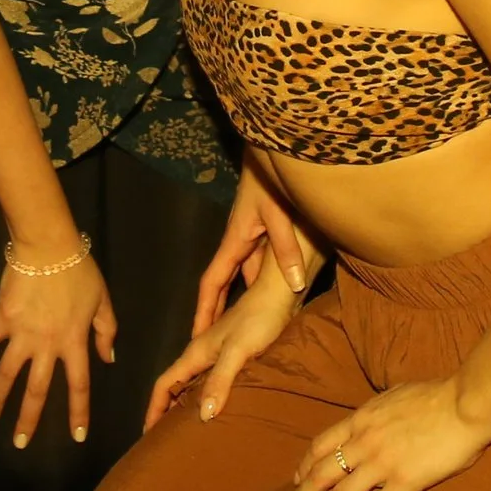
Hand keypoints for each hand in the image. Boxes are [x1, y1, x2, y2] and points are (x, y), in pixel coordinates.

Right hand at [0, 250, 116, 449]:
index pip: (78, 385)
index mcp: (74, 342)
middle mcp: (47, 345)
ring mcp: (22, 333)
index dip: (78, 413)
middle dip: (28, 419)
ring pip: (8, 373)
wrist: (48, 247)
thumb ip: (106, 331)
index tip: (77, 436)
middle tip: (20, 443)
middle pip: (37, 389)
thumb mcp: (102, 300)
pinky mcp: (2, 318)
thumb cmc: (80, 271)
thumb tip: (108, 359)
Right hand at [148, 259, 299, 429]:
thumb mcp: (238, 351)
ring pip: (194, 385)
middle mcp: (203, 354)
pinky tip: (219, 412)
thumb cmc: (259, 320)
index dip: (154, 407)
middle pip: (176, 385)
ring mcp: (219, 355)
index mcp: (197, 352)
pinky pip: (214, 383)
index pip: (165, 383)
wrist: (280, 296)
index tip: (147, 434)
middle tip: (165, 441)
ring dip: (187, 406)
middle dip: (166, 411)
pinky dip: (209, 399)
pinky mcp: (236, 357)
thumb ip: (220, 380)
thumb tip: (202, 415)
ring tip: (189, 432)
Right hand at [192, 168, 309, 336]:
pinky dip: (269, 278)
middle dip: (221, 312)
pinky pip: (265, 260)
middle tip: (220, 343)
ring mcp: (253, 234)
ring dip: (249, 295)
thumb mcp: (280, 215)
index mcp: (234, 240)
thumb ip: (286, 249)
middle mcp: (240, 240)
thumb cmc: (272, 178)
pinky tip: (284, 291)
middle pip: (227, 283)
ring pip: (249, 272)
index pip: (213, 283)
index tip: (195, 337)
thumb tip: (294, 286)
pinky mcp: (268, 227)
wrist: (277, 147)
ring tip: (253, 326)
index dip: (204, 311)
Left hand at [279, 376, 490, 490]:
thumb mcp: (396, 394)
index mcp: (361, 419)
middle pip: (321, 473)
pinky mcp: (404, 481)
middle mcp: (363, 442)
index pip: (322, 444)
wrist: (464, 402)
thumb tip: (376, 413)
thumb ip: (379, 409)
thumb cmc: (437, 395)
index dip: (305, 464)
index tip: (296, 480)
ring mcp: (381, 463)